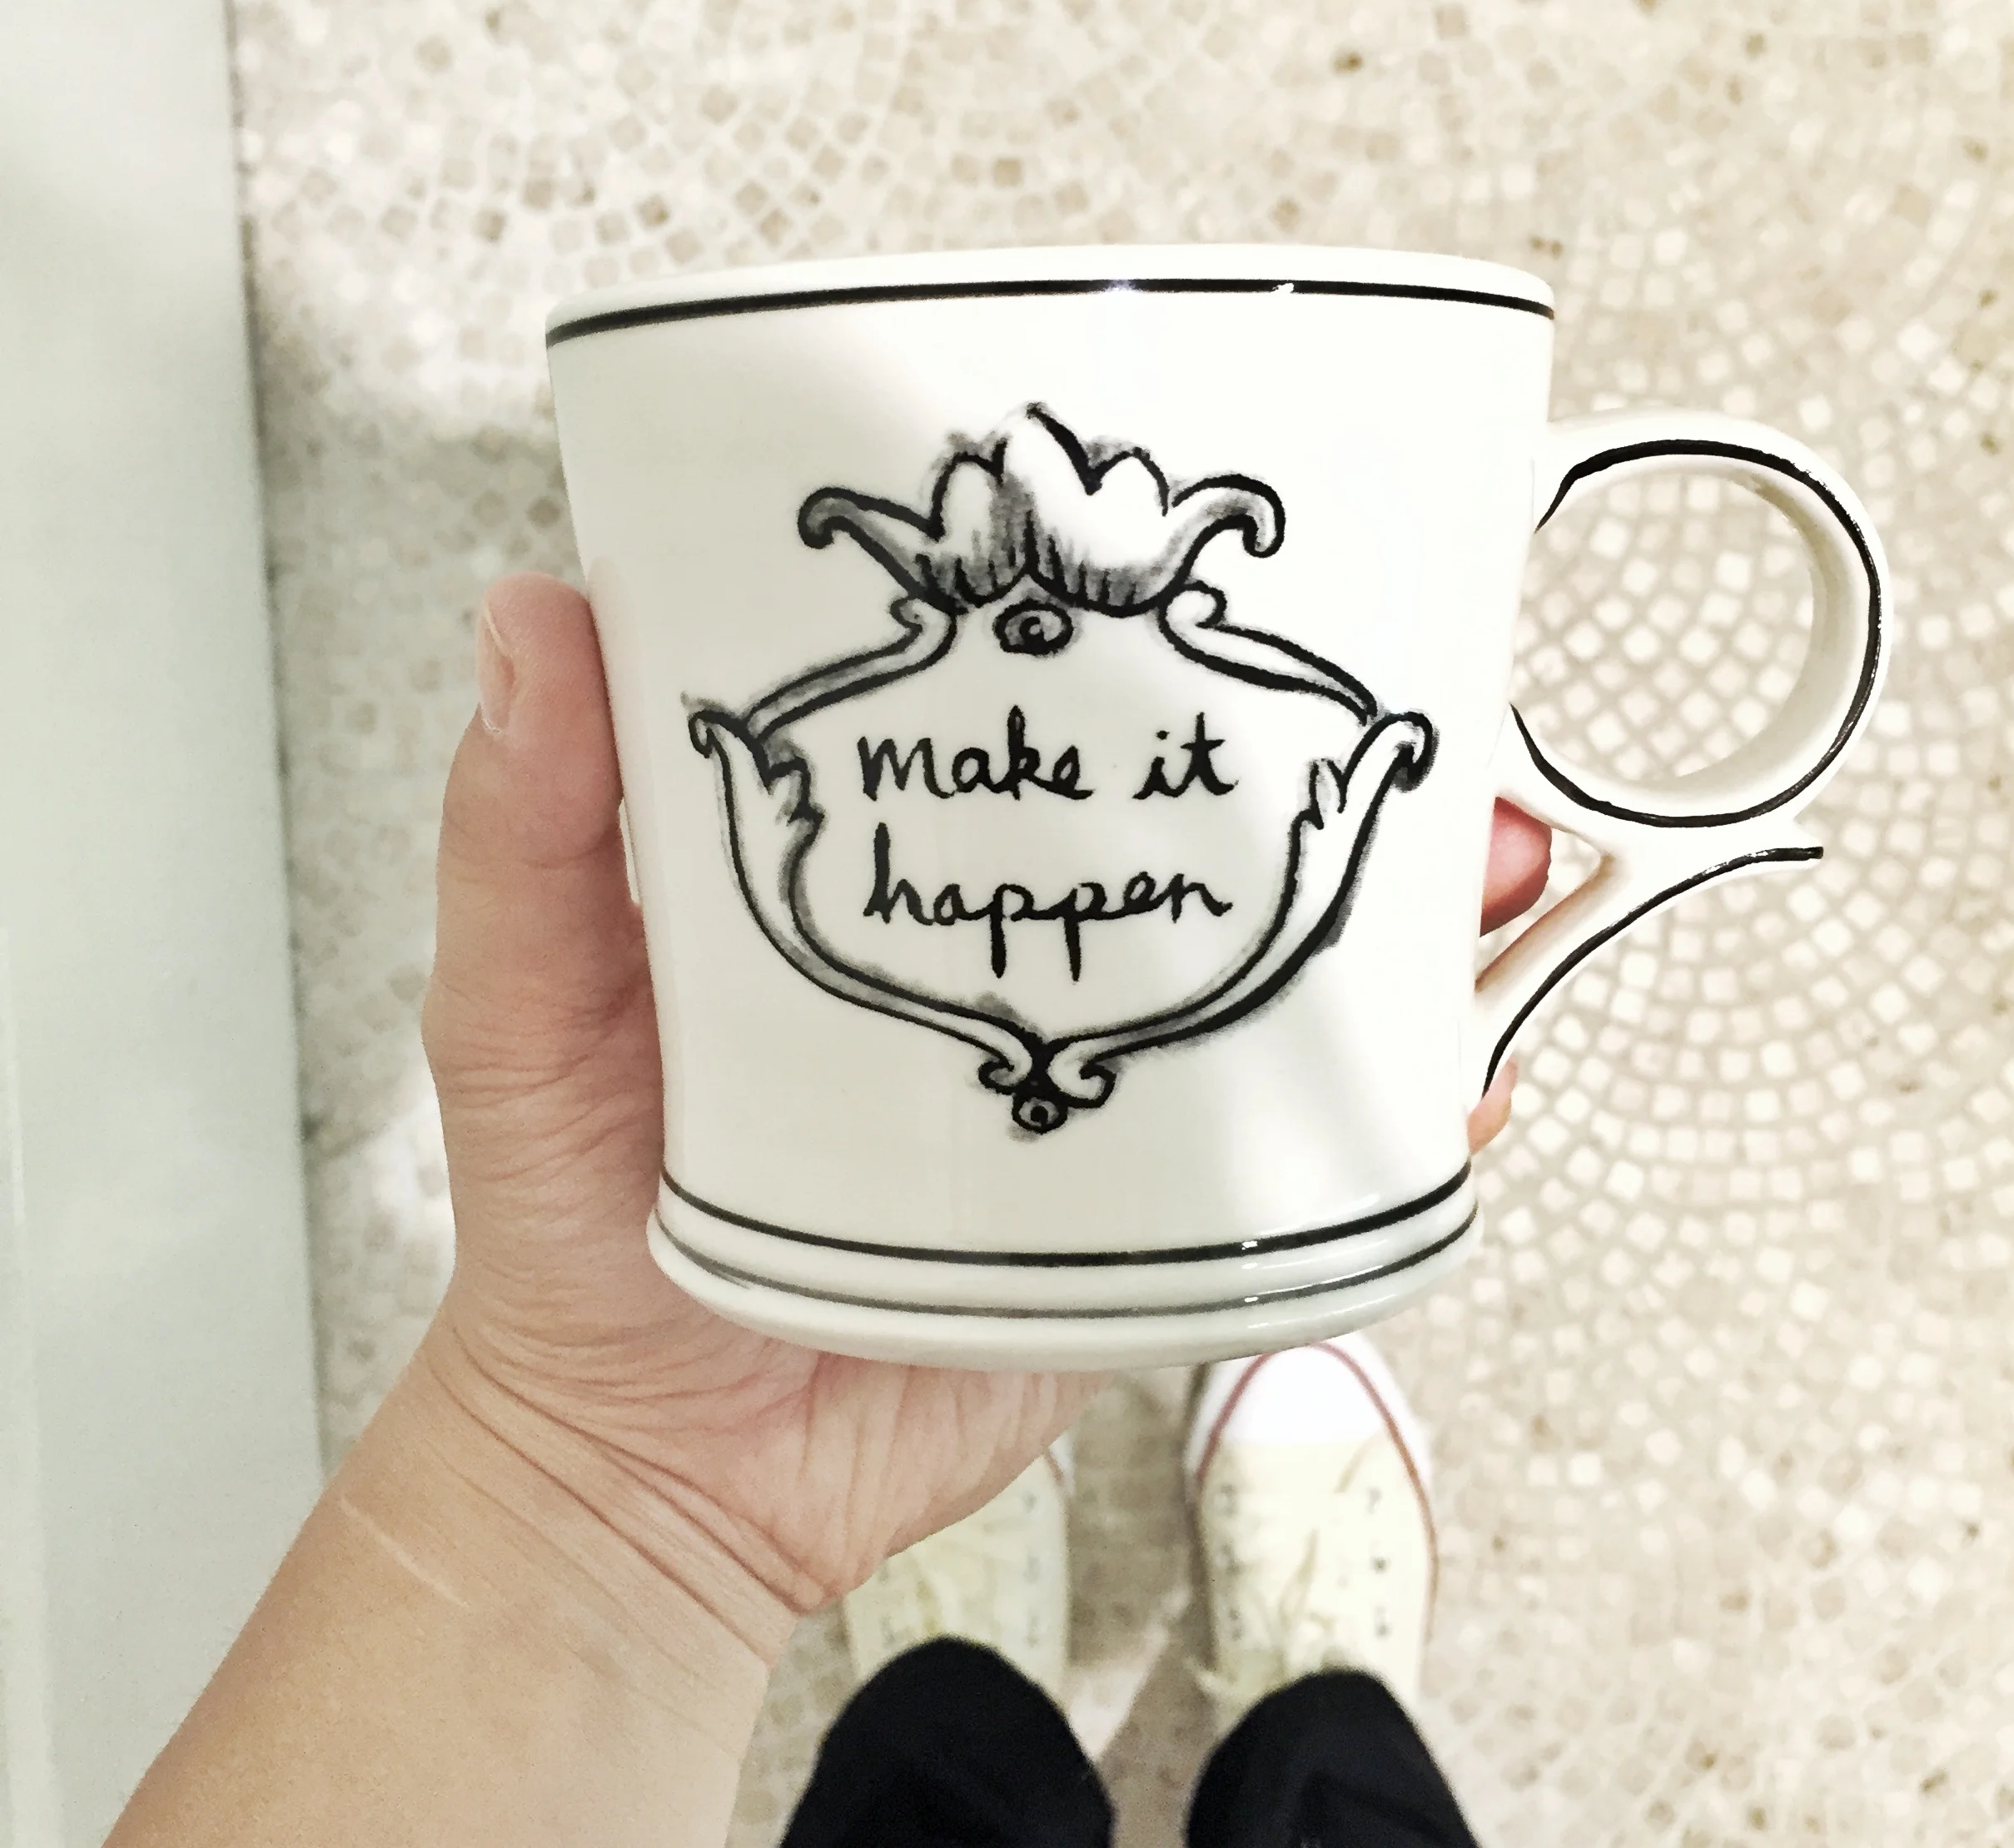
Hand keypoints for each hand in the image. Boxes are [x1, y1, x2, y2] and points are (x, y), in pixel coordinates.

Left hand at [417, 575, 1552, 1629]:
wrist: (652, 1466)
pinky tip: (1468, 1076)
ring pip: (1255, 965)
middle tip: (1404, 711)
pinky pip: (1275, 1153)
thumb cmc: (568, 1215)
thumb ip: (525, 823)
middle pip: (1171, 819)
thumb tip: (536, 614)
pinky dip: (1387, 1112)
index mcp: (876, 863)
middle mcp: (997, 944)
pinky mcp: (1125, 1218)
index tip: (1199, 550)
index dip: (1112, 620)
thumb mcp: (518, 995)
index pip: (1003, 709)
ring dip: (1393, 915)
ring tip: (1491, 862)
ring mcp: (1079, 1073)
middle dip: (1312, 754)